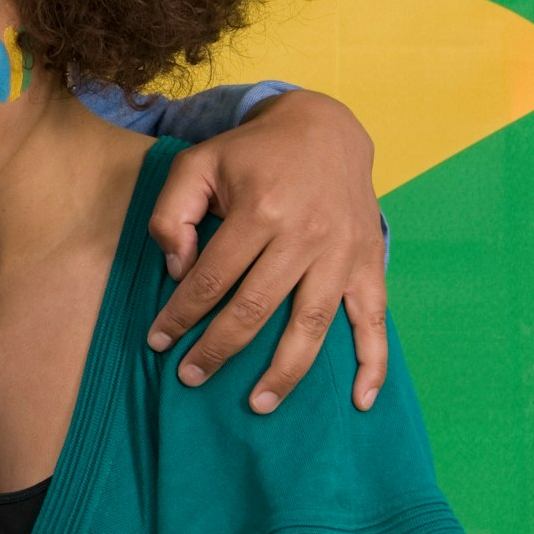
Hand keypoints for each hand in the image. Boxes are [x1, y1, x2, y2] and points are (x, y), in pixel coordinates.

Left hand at [145, 89, 387, 412]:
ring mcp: (342, 252)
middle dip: (219, 349)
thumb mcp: (195, 164)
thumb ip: (171, 214)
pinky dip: (374, 364)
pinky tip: (361, 401)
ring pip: (312, 324)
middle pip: (256, 308)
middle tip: (191, 377)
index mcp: (260, 210)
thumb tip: (179, 271)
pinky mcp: (369, 262)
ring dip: (285, 371)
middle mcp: (305, 235)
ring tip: (258, 404)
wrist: (323, 128)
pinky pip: (375, 320)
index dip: (181, 315)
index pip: (210, 279)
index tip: (158, 342)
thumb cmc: (250, 153)